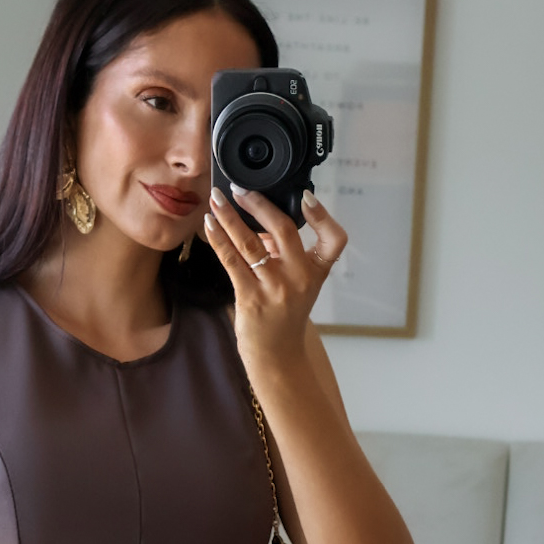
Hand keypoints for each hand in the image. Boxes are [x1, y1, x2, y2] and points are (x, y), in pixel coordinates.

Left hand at [203, 184, 347, 372]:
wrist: (276, 354)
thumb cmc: (285, 315)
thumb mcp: (299, 283)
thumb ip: (284, 252)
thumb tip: (256, 220)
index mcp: (316, 271)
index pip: (334, 240)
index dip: (323, 216)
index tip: (307, 197)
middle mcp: (299, 278)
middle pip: (283, 231)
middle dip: (258, 205)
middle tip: (240, 189)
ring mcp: (275, 288)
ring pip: (250, 243)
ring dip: (230, 217)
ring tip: (216, 200)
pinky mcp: (251, 297)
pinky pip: (232, 261)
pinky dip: (219, 239)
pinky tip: (209, 225)